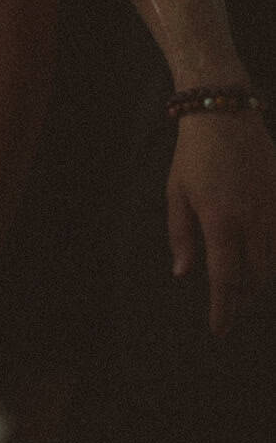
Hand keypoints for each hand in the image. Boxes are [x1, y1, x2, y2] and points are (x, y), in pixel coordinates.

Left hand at [167, 109, 275, 334]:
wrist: (223, 112)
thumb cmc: (193, 154)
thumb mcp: (176, 192)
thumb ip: (180, 235)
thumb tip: (183, 273)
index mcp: (220, 221)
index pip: (225, 279)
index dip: (223, 309)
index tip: (220, 330)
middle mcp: (252, 219)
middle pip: (257, 276)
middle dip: (246, 296)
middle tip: (233, 304)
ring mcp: (272, 207)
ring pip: (275, 258)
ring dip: (262, 275)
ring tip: (249, 283)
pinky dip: (275, 250)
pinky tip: (265, 254)